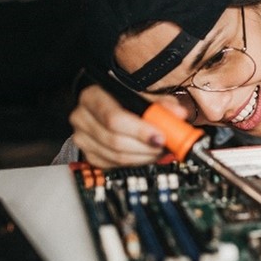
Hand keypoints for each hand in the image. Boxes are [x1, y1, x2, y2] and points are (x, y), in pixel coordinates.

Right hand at [69, 84, 188, 167]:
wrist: (108, 107)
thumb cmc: (124, 99)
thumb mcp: (142, 95)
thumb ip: (161, 104)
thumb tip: (179, 114)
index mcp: (92, 97)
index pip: (114, 118)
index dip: (139, 130)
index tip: (160, 136)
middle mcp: (82, 117)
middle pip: (115, 140)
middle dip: (145, 147)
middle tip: (165, 146)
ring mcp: (83, 138)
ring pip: (117, 156)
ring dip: (143, 156)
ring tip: (159, 149)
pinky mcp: (89, 155)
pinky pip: (114, 165)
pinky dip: (135, 162)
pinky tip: (146, 154)